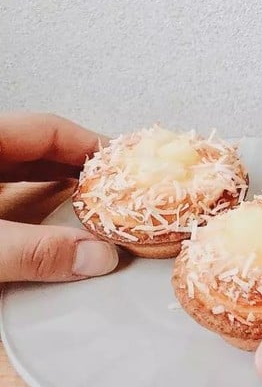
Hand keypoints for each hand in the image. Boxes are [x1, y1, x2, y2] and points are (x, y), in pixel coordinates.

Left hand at [0, 113, 117, 282]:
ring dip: (56, 182)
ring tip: (88, 201)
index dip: (90, 145)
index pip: (49, 129)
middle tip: (116, 187)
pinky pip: (3, 187)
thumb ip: (33, 249)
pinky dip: (30, 197)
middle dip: (80, 166)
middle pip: (39, 147)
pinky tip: (43, 215)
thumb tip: (95, 257)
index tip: (125, 164)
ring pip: (20, 167)